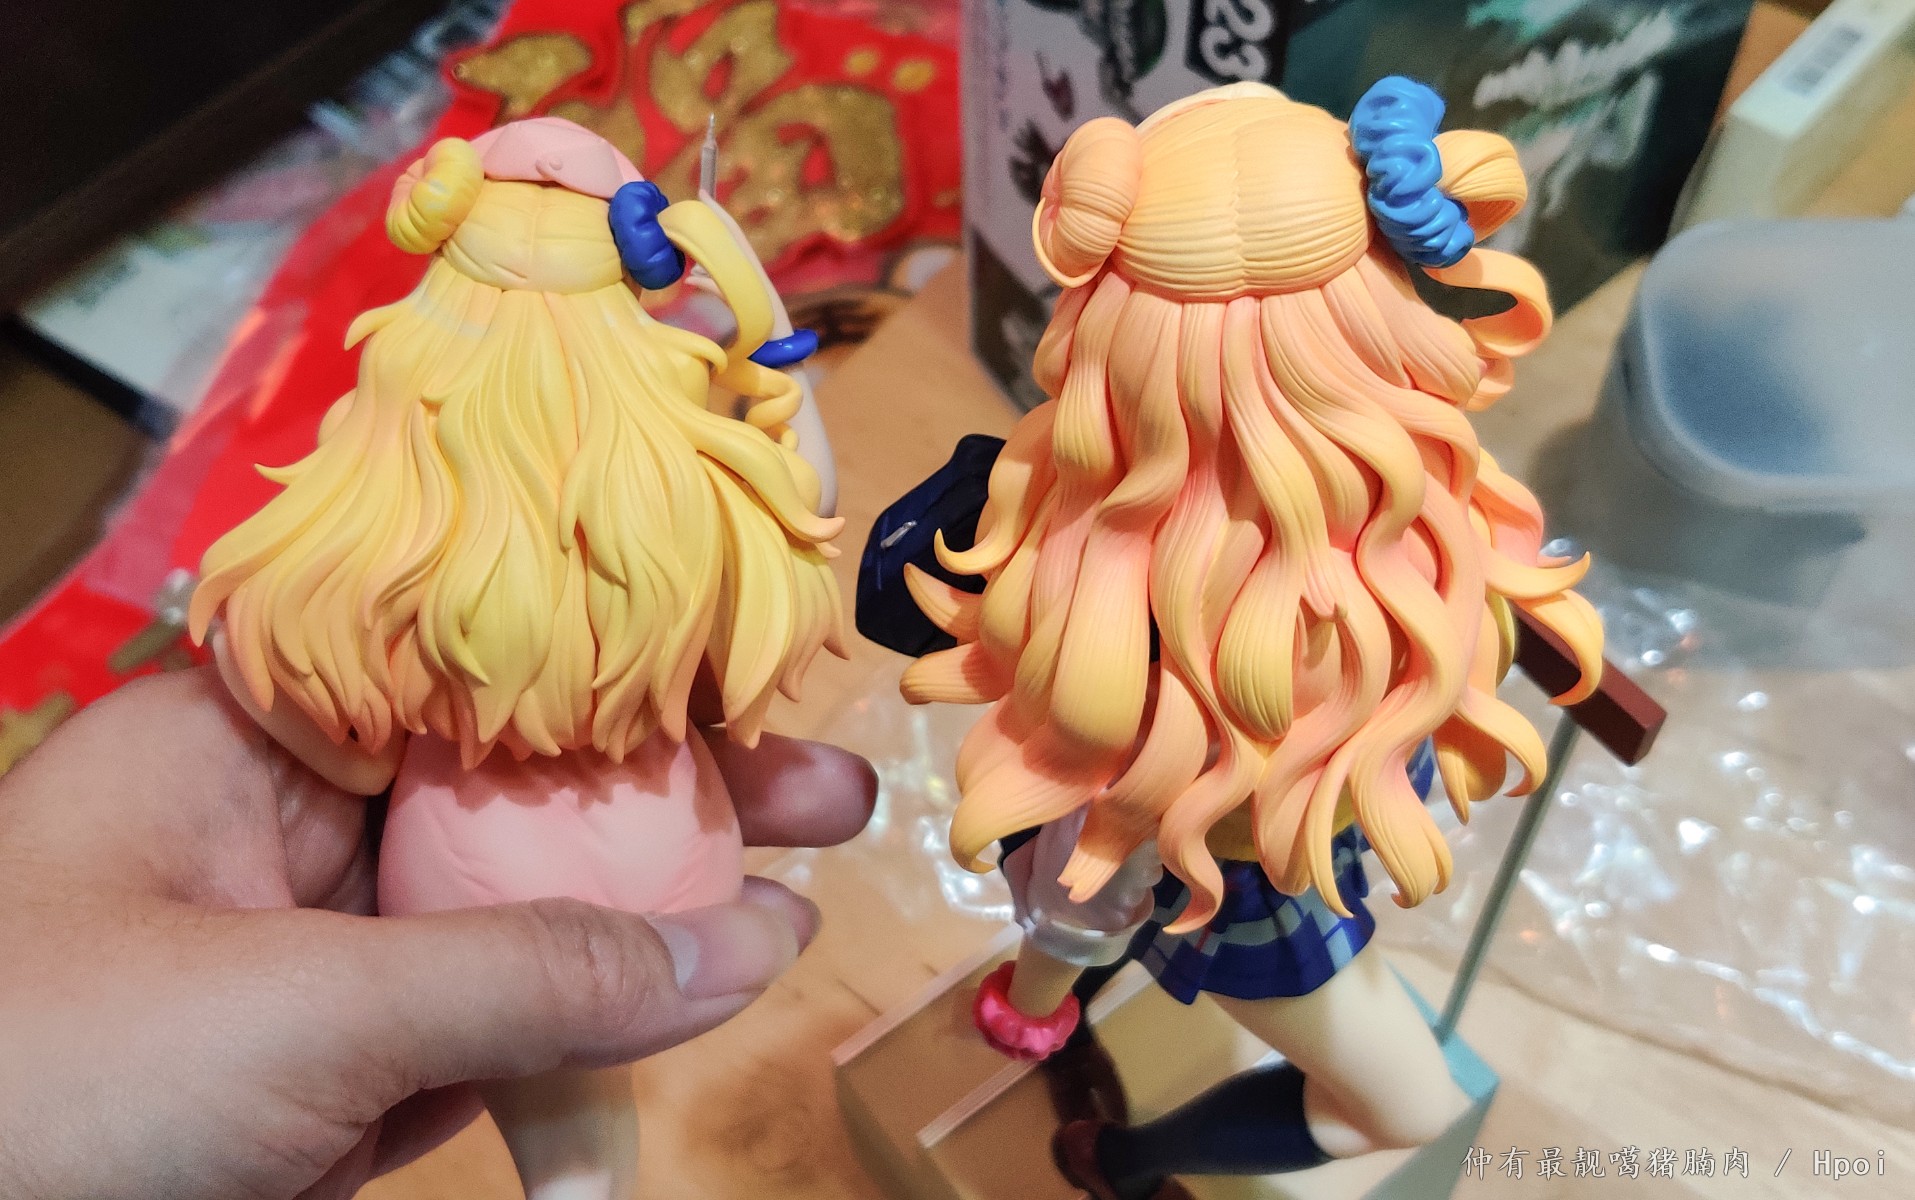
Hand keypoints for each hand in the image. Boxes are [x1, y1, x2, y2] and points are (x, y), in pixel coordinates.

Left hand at [0, 668, 876, 1199]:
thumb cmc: (40, 1084)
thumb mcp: (302, 1009)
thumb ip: (537, 972)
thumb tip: (758, 941)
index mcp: (249, 740)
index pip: (472, 674)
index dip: (620, 671)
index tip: (754, 676)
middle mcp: (287, 831)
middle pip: (517, 801)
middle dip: (672, 801)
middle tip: (828, 801)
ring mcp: (313, 963)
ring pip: (516, 923)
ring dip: (649, 918)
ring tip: (798, 894)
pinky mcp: (328, 1080)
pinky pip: (487, 1034)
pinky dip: (580, 1038)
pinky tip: (685, 1004)